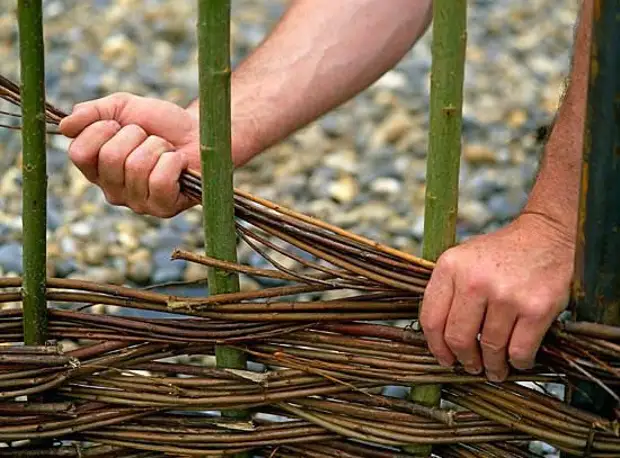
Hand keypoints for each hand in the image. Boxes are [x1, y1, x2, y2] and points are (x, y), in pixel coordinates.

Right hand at [59, 93, 199, 217]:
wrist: (200, 133)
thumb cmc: (162, 124)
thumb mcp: (123, 108)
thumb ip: (91, 113)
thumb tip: (65, 126)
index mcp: (96, 169)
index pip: (79, 153)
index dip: (101, 130)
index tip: (120, 124)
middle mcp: (112, 191)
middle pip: (110, 157)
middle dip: (136, 136)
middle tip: (150, 138)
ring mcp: (137, 203)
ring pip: (137, 166)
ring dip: (157, 147)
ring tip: (166, 150)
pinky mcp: (163, 208)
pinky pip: (160, 180)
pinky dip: (173, 161)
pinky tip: (178, 163)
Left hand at [420, 213, 574, 381]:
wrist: (546, 235)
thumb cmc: (501, 253)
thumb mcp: (463, 260)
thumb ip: (447, 291)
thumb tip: (439, 339)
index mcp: (450, 267)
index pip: (431, 319)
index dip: (437, 347)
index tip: (445, 358)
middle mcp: (474, 281)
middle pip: (458, 339)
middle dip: (465, 360)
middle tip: (472, 366)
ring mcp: (506, 295)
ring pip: (490, 349)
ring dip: (493, 367)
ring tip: (495, 369)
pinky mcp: (536, 308)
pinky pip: (519, 351)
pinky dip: (518, 363)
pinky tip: (517, 361)